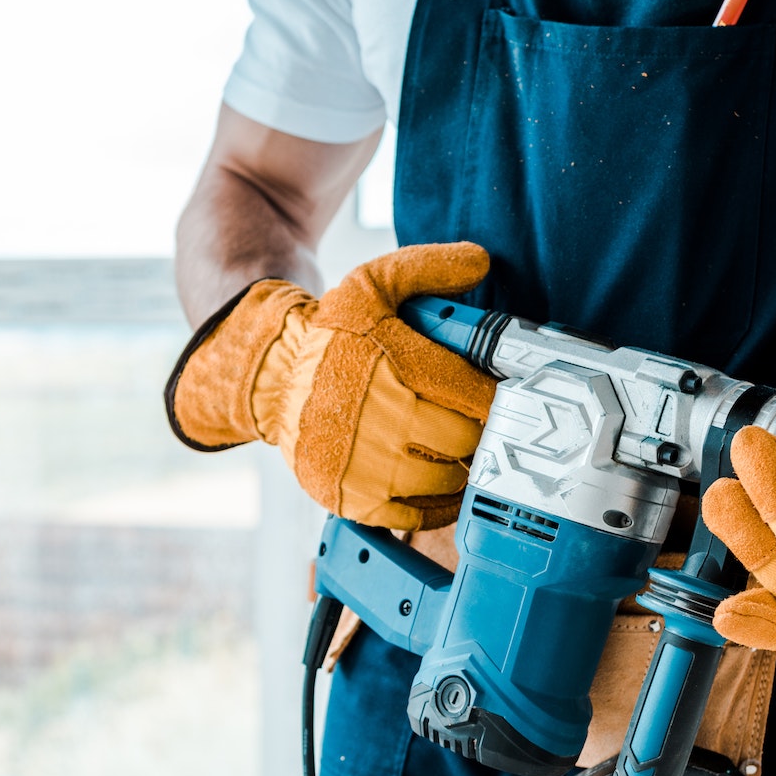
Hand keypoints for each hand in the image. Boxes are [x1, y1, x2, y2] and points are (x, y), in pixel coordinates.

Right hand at [164, 243, 497, 529]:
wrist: (272, 381)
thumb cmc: (332, 336)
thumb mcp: (371, 284)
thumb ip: (428, 267)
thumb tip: (479, 261)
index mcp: (398, 367)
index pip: (478, 397)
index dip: (498, 400)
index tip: (502, 399)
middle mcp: (384, 421)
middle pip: (467, 441)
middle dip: (479, 433)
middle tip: (481, 426)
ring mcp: (368, 466)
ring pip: (447, 479)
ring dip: (461, 467)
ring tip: (459, 451)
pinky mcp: (354, 499)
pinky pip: (419, 513)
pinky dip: (439, 503)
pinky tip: (442, 484)